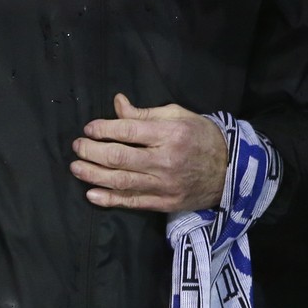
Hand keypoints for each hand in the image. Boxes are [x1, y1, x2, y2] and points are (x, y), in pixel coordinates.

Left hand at [71, 94, 227, 211]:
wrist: (231, 170)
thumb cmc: (203, 137)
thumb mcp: (180, 116)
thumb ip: (145, 114)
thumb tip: (117, 104)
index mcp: (171, 133)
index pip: (128, 131)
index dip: (103, 129)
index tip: (89, 128)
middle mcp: (166, 160)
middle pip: (118, 157)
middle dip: (91, 151)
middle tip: (78, 146)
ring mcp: (165, 184)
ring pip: (120, 181)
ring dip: (92, 175)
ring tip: (76, 167)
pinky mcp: (165, 203)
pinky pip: (132, 202)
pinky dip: (109, 199)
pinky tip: (91, 194)